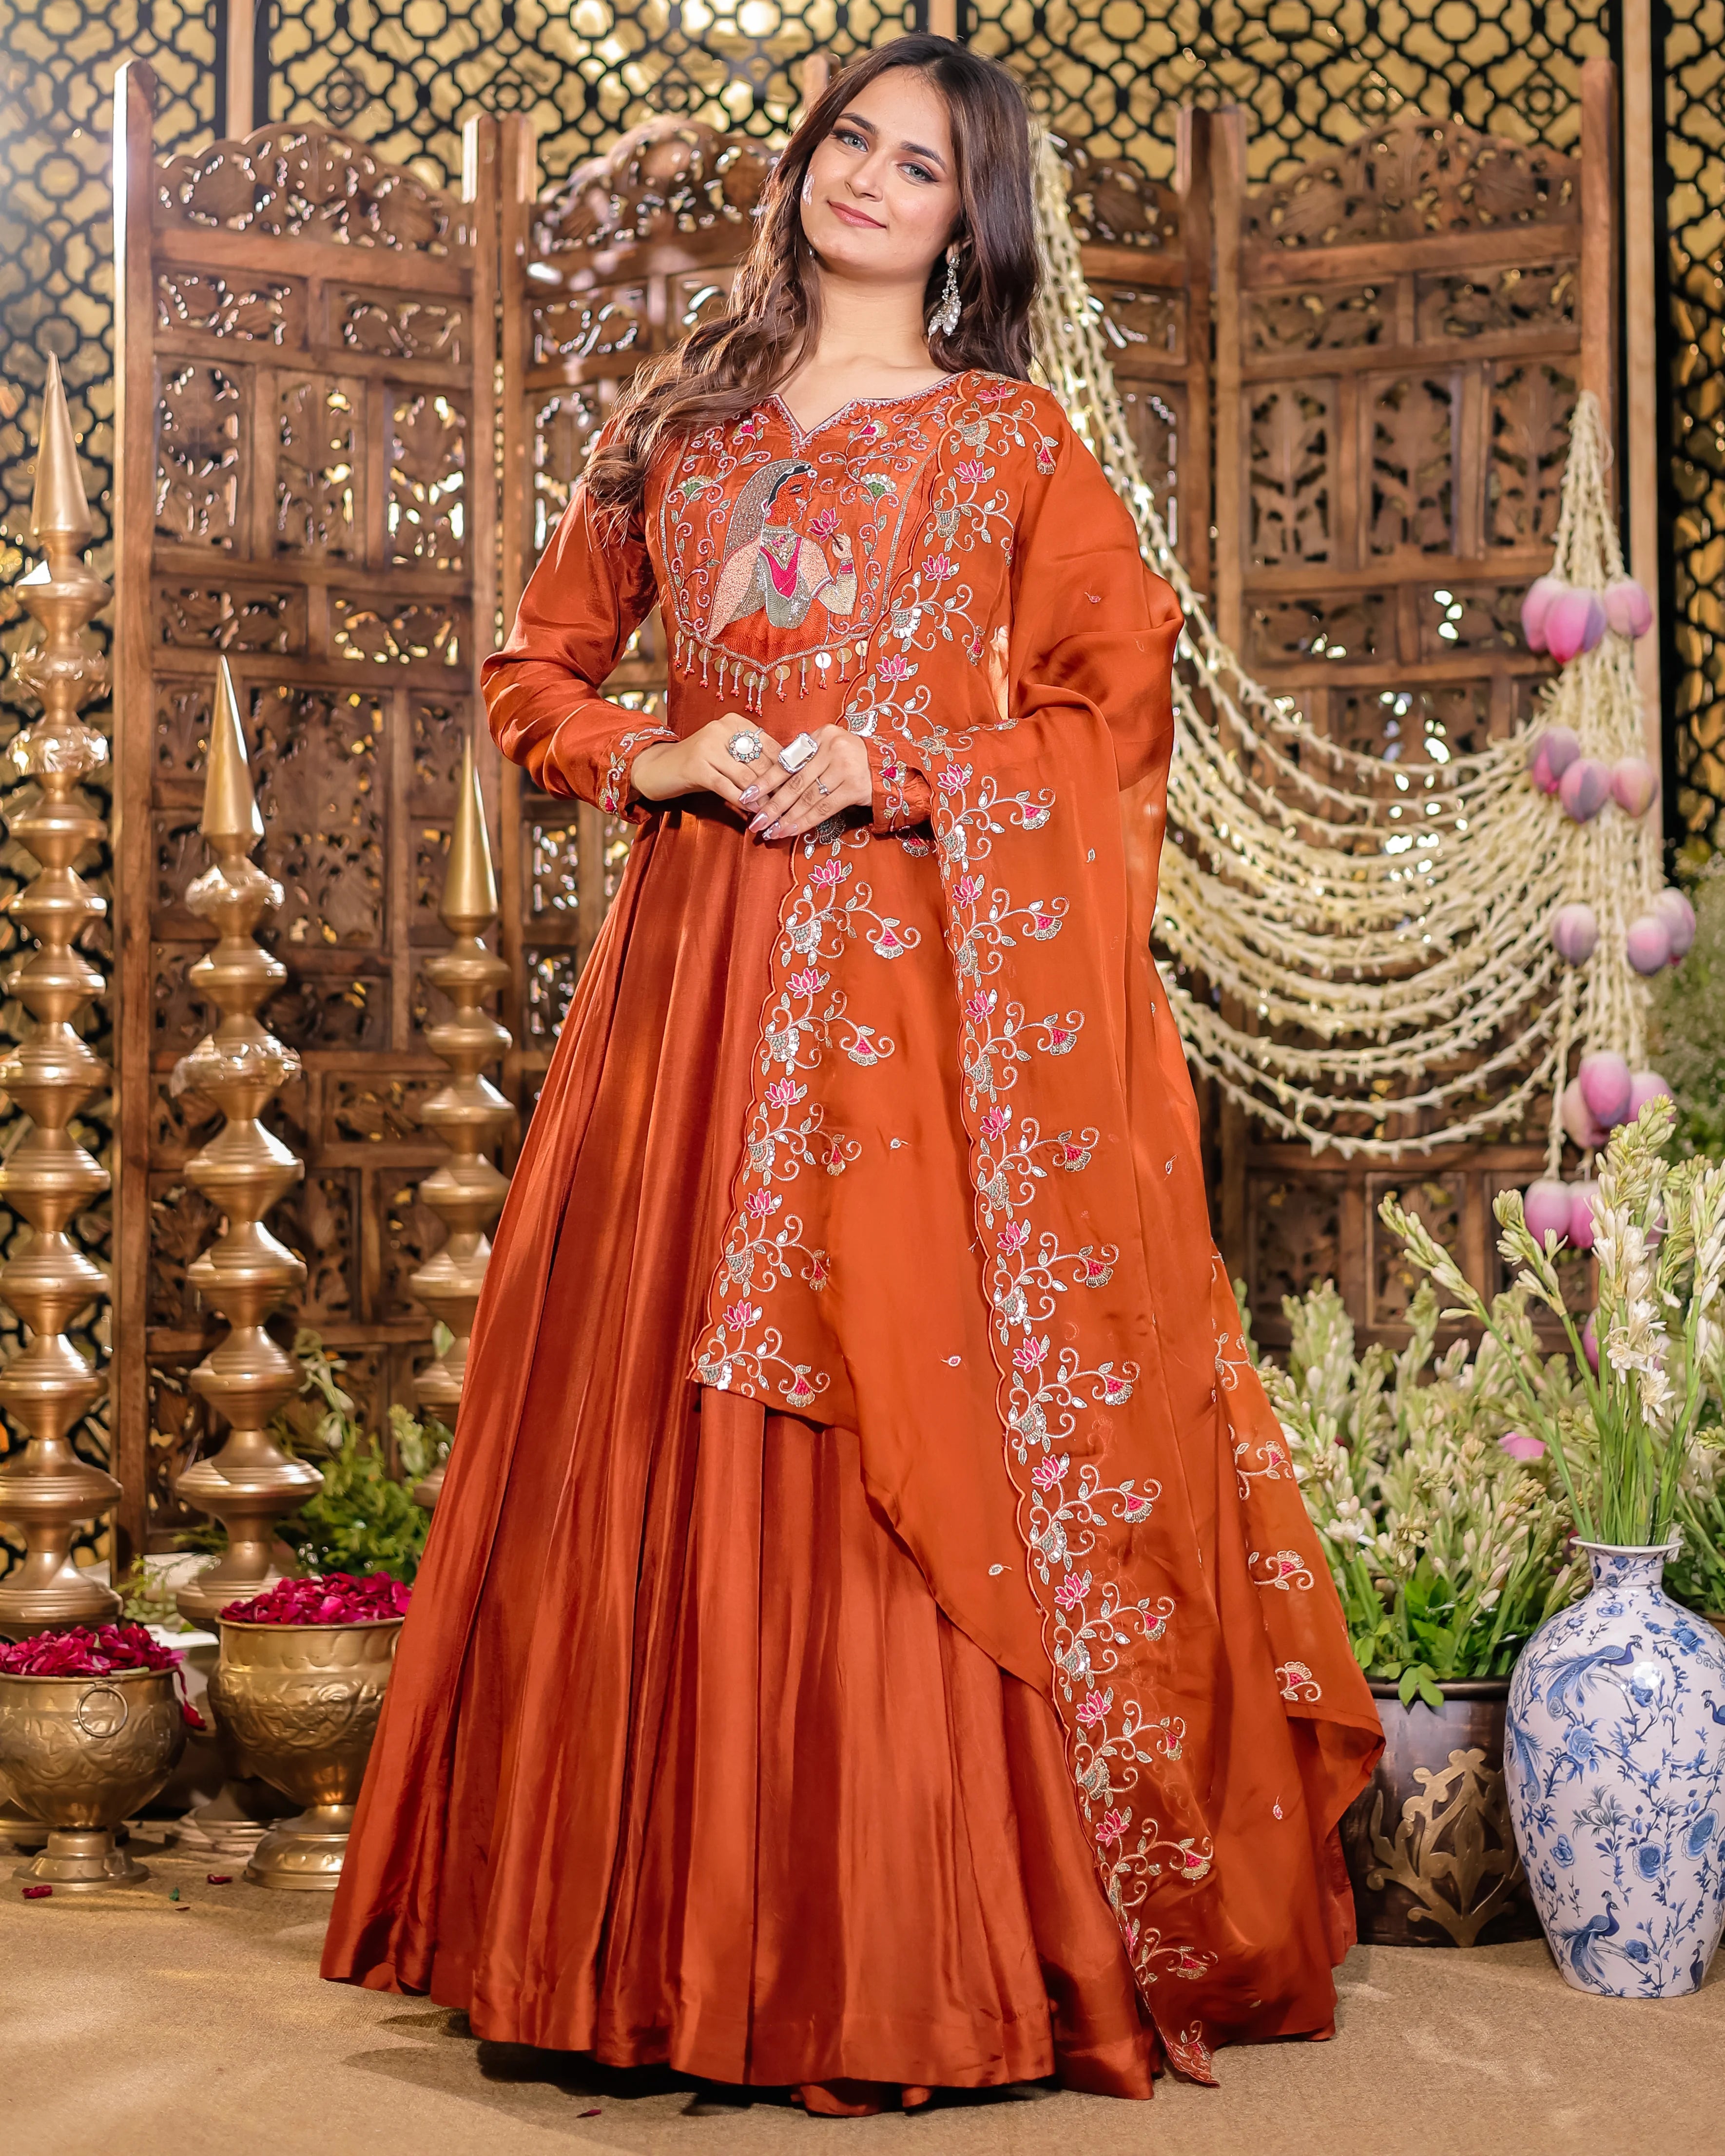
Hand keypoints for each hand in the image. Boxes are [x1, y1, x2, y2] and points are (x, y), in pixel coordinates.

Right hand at [631, 716, 783, 812]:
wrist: (657, 768)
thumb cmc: (699, 764)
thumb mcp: (727, 755)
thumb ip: (753, 760)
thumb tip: (788, 777)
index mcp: (734, 723)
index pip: (770, 745)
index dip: (786, 768)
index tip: (800, 787)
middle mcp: (721, 729)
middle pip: (760, 761)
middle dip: (777, 786)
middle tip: (790, 805)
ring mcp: (707, 746)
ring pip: (746, 776)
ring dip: (763, 797)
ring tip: (775, 813)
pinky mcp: (696, 766)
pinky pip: (727, 787)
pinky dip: (742, 801)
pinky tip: (753, 812)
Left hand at [745, 726, 871, 843]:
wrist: (891, 767)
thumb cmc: (854, 760)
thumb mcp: (830, 750)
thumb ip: (806, 760)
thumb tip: (771, 785)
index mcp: (821, 735)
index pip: (787, 761)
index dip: (765, 781)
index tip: (746, 796)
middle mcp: (832, 747)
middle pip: (795, 782)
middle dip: (772, 805)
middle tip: (756, 822)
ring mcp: (845, 767)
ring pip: (807, 798)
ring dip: (787, 818)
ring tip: (771, 831)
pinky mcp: (855, 786)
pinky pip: (824, 808)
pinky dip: (805, 821)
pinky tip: (791, 831)